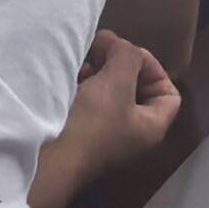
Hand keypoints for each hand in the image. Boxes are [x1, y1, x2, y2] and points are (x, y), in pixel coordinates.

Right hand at [58, 31, 182, 179]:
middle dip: (119, 65)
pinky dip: (78, 87)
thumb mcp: (117, 81)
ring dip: (96, 73)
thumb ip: (127, 55)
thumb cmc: (90, 122)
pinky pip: (83, 105)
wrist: (41, 162)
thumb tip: (116, 44)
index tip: (128, 55)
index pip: (167, 93)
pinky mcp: (74, 136)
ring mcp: (99, 138)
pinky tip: (66, 76)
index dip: (153, 67)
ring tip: (80, 59)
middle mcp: (128, 135)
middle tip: (99, 48)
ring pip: (105, 96)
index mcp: (150, 128)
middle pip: (133, 90)